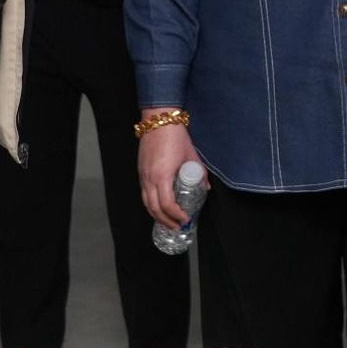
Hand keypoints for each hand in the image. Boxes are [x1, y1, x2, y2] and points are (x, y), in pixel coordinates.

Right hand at [137, 110, 202, 229]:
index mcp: (162, 176)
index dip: (176, 215)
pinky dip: (151, 204)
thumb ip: (199, 173)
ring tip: (168, 222)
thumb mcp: (192, 155)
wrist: (159, 120)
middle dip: (166, 221)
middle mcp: (149, 178)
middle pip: (154, 208)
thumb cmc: (175, 136)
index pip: (167, 204)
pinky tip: (159, 207)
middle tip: (177, 227)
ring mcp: (143, 175)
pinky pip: (144, 194)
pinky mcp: (141, 171)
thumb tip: (205, 187)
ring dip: (157, 215)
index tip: (185, 219)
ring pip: (146, 203)